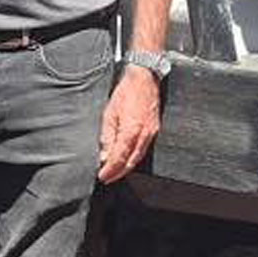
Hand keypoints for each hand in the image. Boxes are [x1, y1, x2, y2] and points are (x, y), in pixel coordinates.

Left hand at [97, 67, 160, 183]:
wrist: (144, 78)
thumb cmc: (126, 92)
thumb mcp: (109, 113)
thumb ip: (107, 136)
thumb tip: (104, 155)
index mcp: (131, 131)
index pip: (119, 158)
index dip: (110, 170)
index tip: (102, 176)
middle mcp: (144, 135)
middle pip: (130, 162)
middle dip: (118, 172)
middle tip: (108, 178)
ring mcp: (151, 133)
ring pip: (139, 157)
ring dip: (127, 167)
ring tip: (116, 171)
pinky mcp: (155, 129)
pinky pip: (144, 149)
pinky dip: (135, 157)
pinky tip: (128, 158)